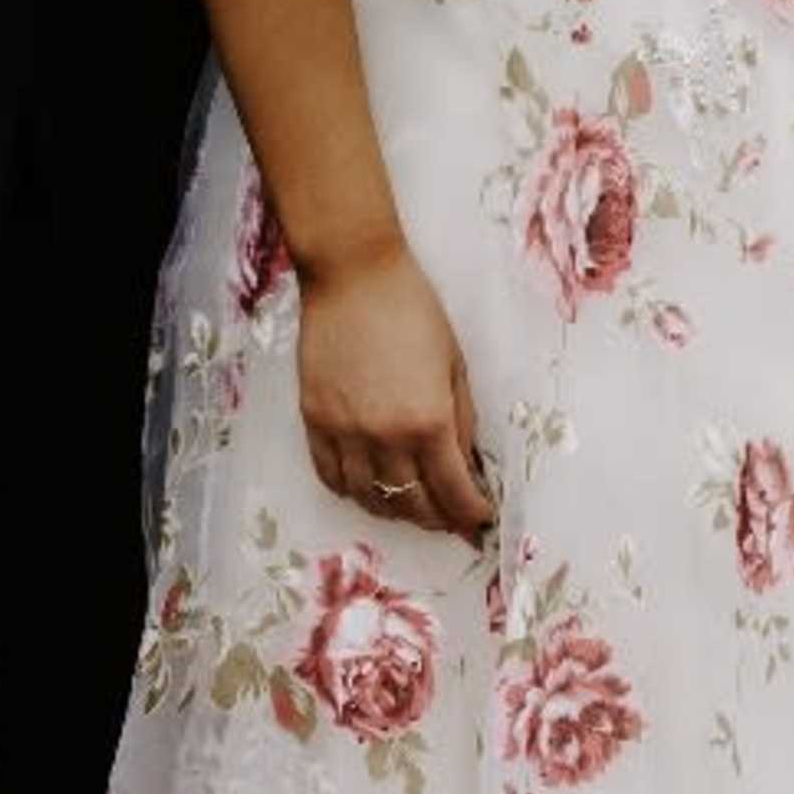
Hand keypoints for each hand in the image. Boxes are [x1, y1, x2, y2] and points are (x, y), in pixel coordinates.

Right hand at [297, 238, 493, 540]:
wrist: (353, 275)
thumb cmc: (413, 310)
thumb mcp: (454, 365)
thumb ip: (462, 421)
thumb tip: (467, 466)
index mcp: (428, 420)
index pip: (453, 491)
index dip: (470, 513)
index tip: (479, 518)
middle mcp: (384, 436)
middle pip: (412, 503)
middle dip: (437, 518)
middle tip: (450, 518)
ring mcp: (344, 431)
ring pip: (369, 498)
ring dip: (395, 511)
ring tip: (412, 507)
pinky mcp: (314, 420)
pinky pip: (331, 476)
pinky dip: (353, 491)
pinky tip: (369, 488)